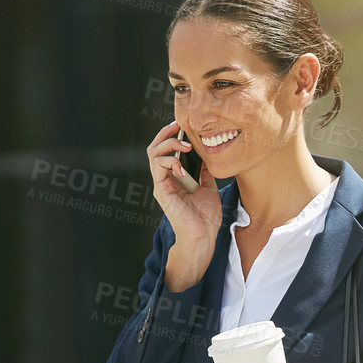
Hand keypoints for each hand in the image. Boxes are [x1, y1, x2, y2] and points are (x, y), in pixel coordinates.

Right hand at [146, 120, 220, 286]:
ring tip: (184, 145)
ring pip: (153, 153)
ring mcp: (162, 184)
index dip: (173, 135)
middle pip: (156, 147)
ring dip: (168, 144)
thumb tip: (208, 152)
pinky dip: (169, 160)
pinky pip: (157, 167)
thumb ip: (205, 170)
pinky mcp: (161, 190)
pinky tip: (181, 166)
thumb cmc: (206, 217)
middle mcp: (165, 178)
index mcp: (175, 176)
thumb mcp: (209, 187)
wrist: (203, 236)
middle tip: (179, 125)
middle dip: (166, 133)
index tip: (185, 126)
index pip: (167, 149)